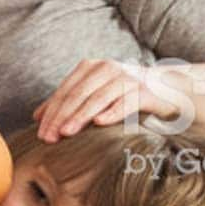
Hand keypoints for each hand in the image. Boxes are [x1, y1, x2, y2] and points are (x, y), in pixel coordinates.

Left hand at [33, 59, 183, 142]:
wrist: (167, 89)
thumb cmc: (124, 94)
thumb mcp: (93, 95)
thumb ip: (68, 102)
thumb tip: (37, 117)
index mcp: (92, 67)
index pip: (66, 90)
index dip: (52, 111)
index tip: (41, 133)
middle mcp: (108, 68)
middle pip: (79, 94)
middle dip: (61, 117)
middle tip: (49, 138)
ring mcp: (127, 78)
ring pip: (99, 98)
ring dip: (81, 116)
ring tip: (67, 133)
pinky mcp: (145, 91)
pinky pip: (126, 102)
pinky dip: (112, 112)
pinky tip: (99, 122)